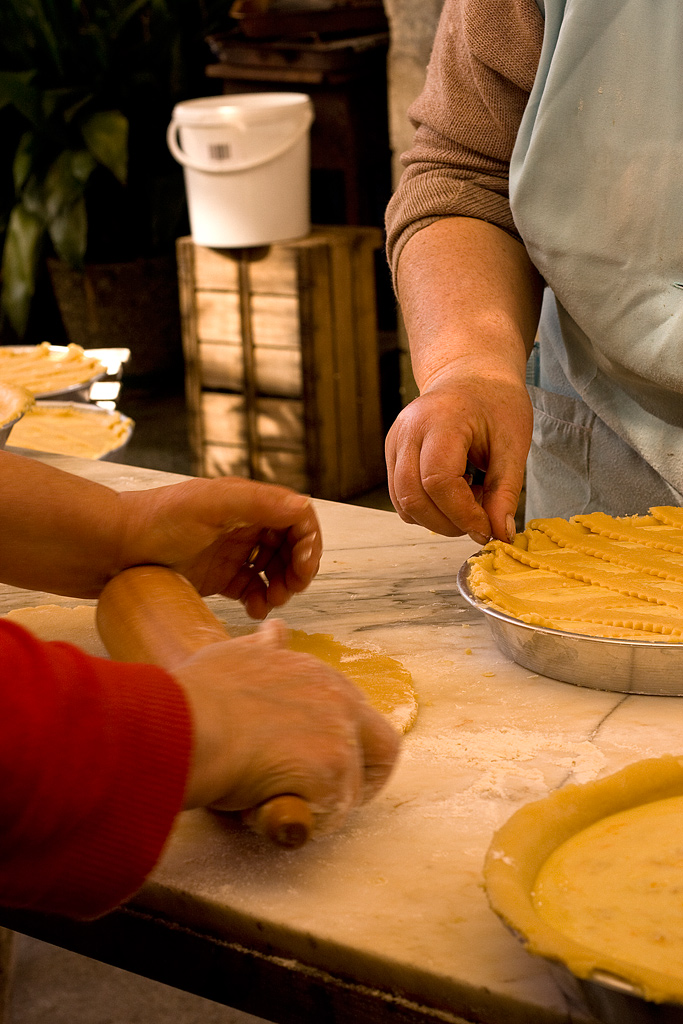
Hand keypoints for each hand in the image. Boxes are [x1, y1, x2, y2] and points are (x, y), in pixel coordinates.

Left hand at [118, 478, 321, 618]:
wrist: (114, 549)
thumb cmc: (158, 520)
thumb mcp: (210, 506)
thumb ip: (257, 503)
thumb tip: (302, 506)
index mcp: (247, 502)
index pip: (297, 517)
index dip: (308, 541)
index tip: (303, 567)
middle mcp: (243, 524)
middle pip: (291, 545)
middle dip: (297, 569)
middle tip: (291, 590)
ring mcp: (232, 552)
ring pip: (275, 569)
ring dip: (282, 586)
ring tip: (272, 602)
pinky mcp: (219, 578)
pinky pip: (253, 589)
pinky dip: (261, 600)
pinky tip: (254, 609)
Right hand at [173, 620, 399, 834]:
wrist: (186, 724)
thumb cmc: (198, 695)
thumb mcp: (235, 656)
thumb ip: (263, 649)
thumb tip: (276, 630)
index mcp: (317, 674)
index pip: (356, 712)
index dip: (344, 741)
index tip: (318, 757)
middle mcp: (338, 699)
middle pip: (382, 745)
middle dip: (360, 773)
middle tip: (319, 792)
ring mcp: (339, 736)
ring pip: (354, 784)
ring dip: (323, 801)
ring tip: (278, 803)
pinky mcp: (332, 771)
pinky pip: (331, 812)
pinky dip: (304, 820)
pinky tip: (269, 813)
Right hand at [385, 369, 532, 540]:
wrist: (471, 376)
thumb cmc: (495, 403)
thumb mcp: (513, 444)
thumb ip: (506, 491)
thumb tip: (500, 534)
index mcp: (441, 419)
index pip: (438, 480)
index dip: (461, 513)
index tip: (487, 529)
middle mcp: (408, 430)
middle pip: (412, 496)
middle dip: (447, 523)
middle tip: (479, 523)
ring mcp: (394, 441)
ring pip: (402, 502)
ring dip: (436, 518)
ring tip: (468, 499)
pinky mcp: (392, 453)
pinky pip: (401, 496)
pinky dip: (426, 508)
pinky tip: (453, 492)